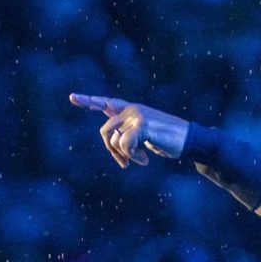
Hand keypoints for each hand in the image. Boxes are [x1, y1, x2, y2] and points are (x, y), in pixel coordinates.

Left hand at [70, 93, 190, 167]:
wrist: (188, 140)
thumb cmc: (168, 140)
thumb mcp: (144, 136)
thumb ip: (129, 133)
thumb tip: (113, 141)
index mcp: (131, 110)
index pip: (106, 104)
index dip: (89, 101)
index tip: (72, 97)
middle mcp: (132, 109)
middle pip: (105, 131)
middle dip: (112, 151)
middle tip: (125, 163)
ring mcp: (137, 115)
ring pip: (114, 140)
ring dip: (125, 156)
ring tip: (140, 159)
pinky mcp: (142, 124)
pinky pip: (125, 145)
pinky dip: (133, 157)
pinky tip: (146, 159)